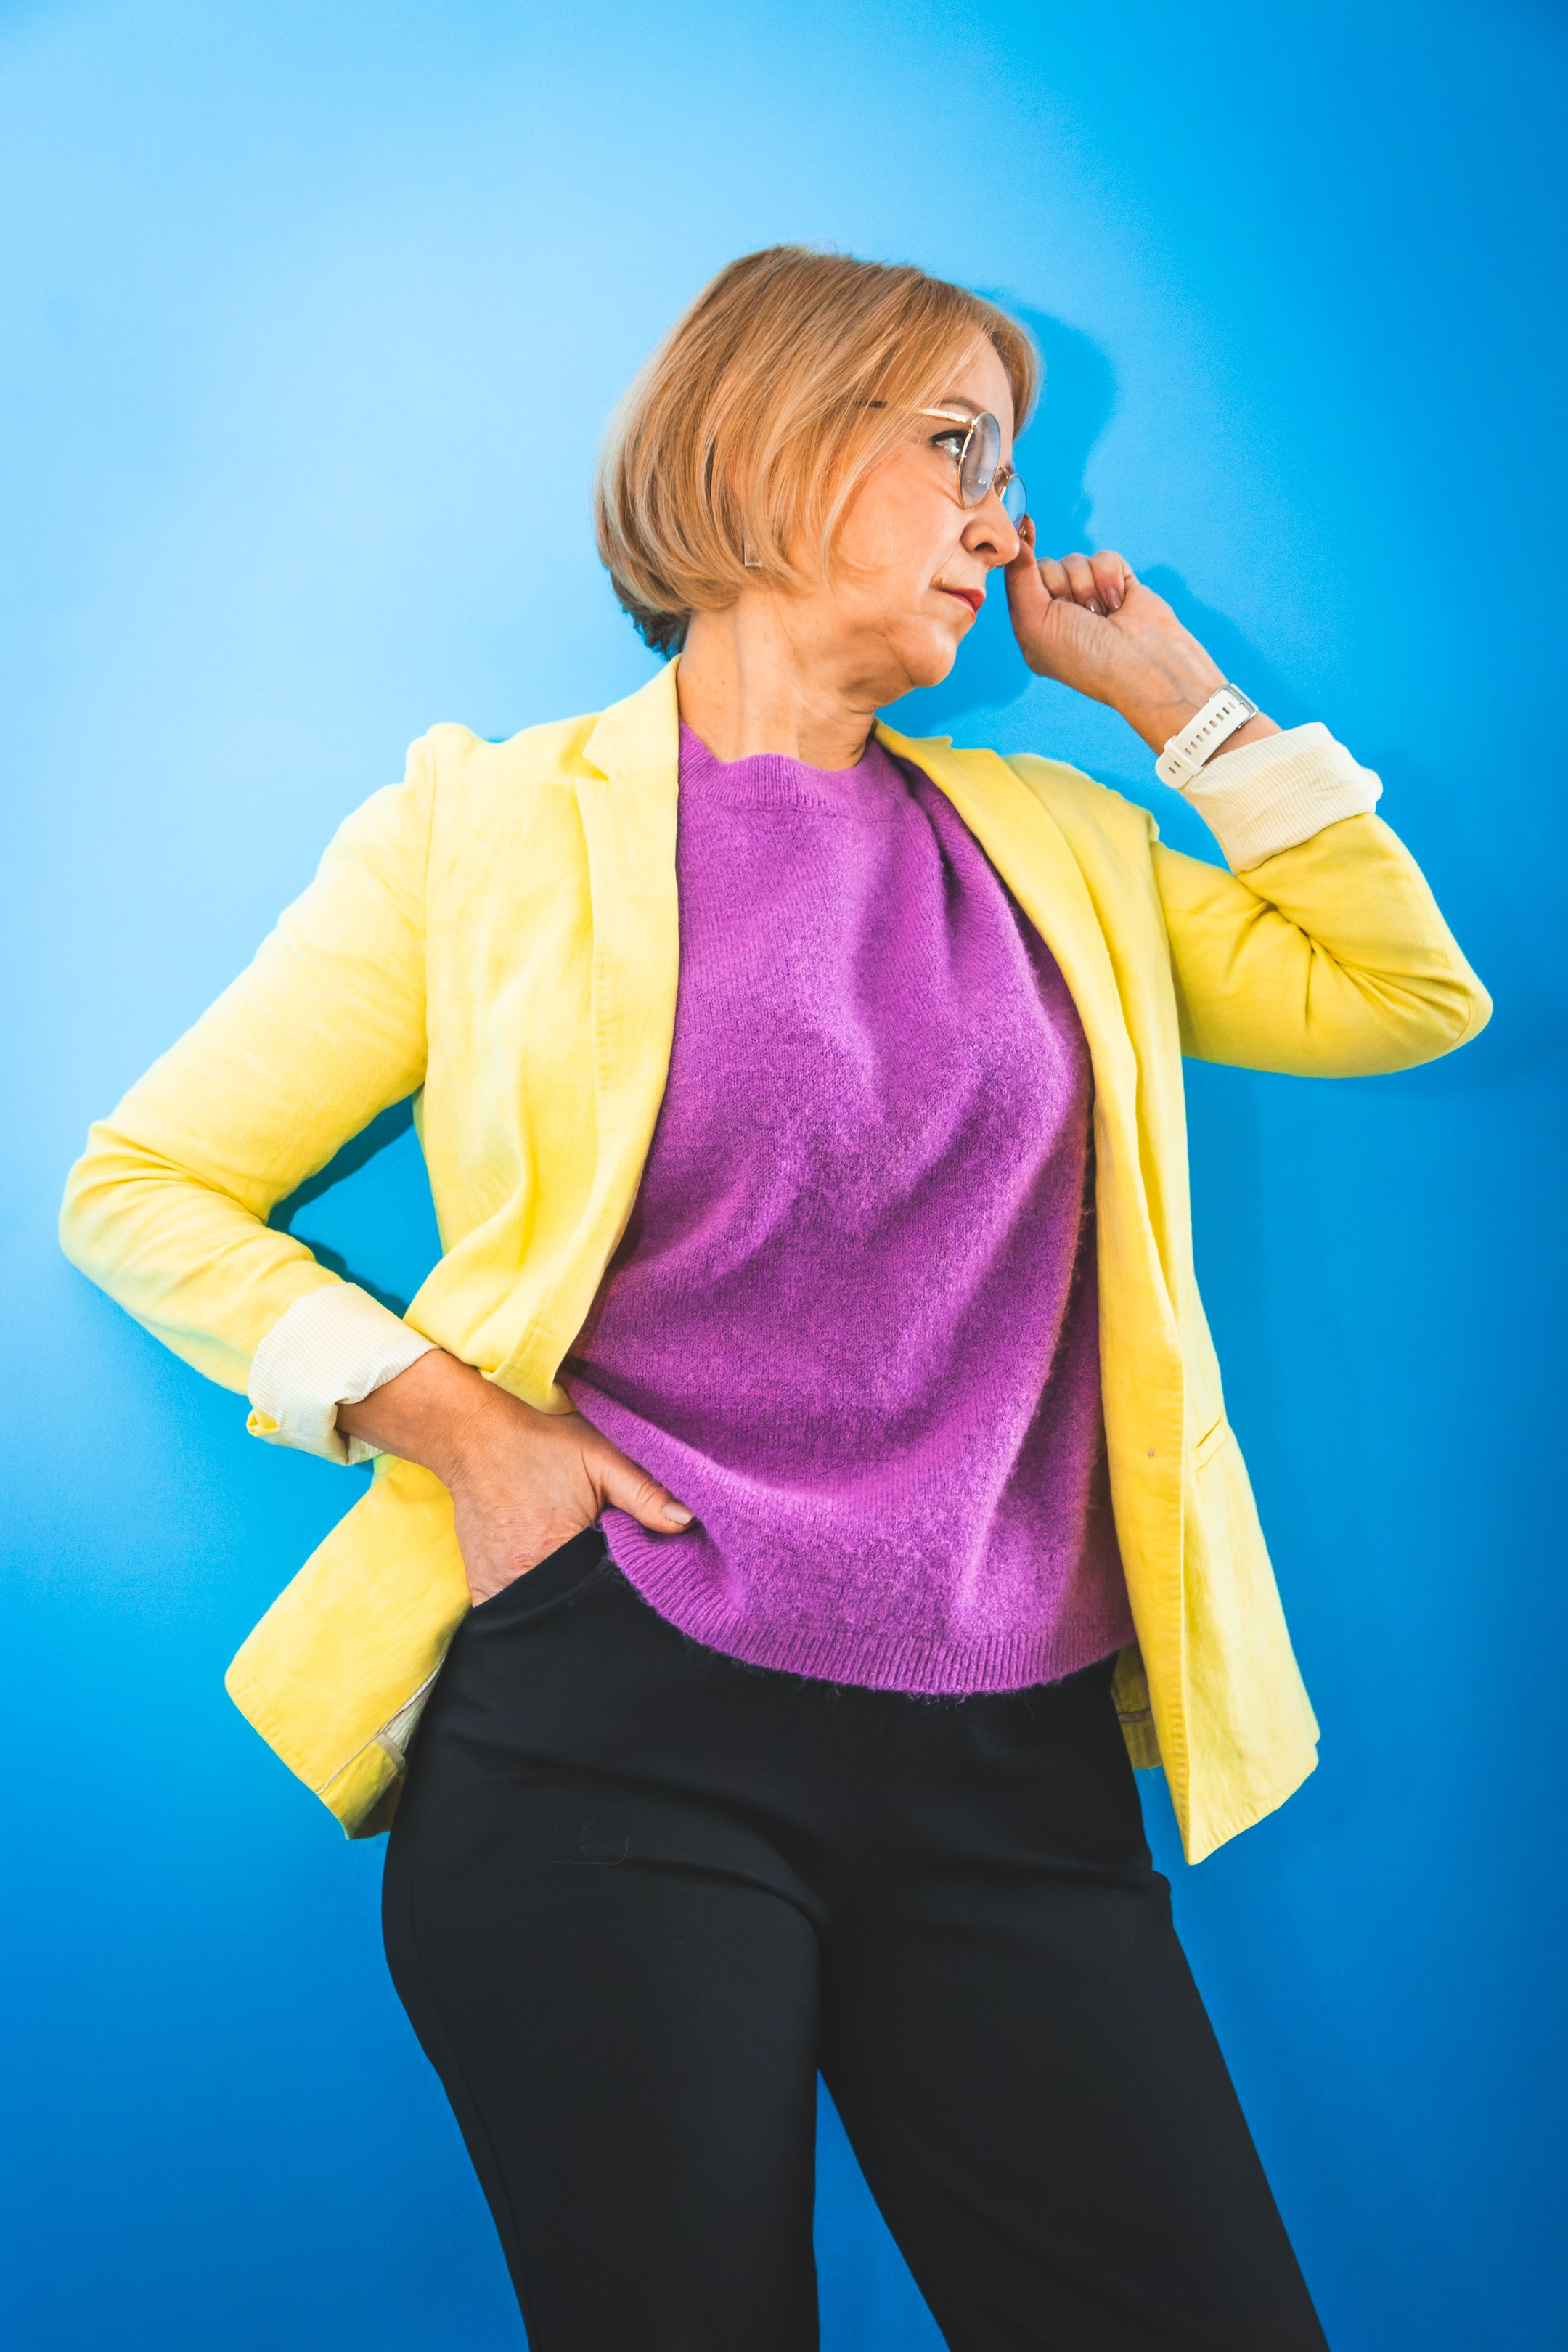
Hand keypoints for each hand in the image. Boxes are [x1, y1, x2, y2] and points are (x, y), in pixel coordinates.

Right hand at [335, 1349, 692, 1605]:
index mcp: (557, 1551)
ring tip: (586, 1591)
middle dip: (599, 1611)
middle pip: (574, 1613)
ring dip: (567, 1612)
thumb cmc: (541, 1442)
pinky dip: (537, 1612)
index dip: (629, 1594)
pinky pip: (514, 1618)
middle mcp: (521, 1580)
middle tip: (618, 1590)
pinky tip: (554, 1594)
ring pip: (544, 1620)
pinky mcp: (482, 1589)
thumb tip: (689, 1522)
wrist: (473, 1436)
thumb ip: (645, 1492)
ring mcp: (497, 1589)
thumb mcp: (600, 1456)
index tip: (642, 1583)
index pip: (605, 1595)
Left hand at [1003, 525, 1277, 759]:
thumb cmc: (1083, 656)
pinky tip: (1119, 605)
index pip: (1020, 581)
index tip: (1024, 530)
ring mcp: (1091, 596)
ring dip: (1087, 586)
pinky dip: (1110, 577)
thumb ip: (1018, 578)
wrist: (1142, 664)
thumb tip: (1015, 540)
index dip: (1023, 559)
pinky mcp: (1118, 583)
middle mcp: (1061, 611)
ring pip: (1076, 560)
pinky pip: (1104, 557)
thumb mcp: (1034, 621)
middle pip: (1047, 565)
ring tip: (1100, 615)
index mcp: (1035, 627)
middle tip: (1076, 615)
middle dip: (1061, 585)